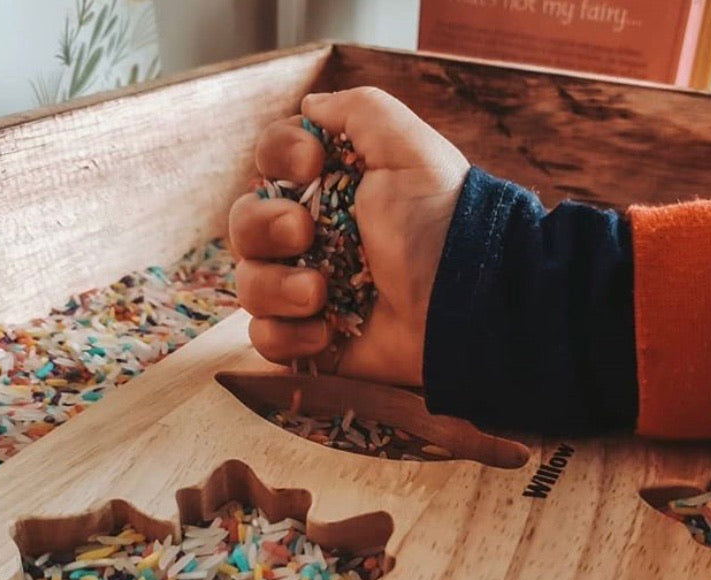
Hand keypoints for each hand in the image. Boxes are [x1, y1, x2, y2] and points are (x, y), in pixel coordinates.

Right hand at [230, 87, 468, 386]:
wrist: (466, 300)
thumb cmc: (439, 219)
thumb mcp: (406, 147)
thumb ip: (357, 111)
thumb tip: (310, 106)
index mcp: (332, 187)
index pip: (269, 161)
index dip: (277, 157)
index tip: (311, 165)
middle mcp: (314, 236)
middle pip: (245, 223)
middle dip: (264, 224)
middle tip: (304, 233)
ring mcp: (309, 291)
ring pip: (248, 284)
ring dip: (276, 286)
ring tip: (319, 294)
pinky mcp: (314, 341)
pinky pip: (266, 339)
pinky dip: (288, 336)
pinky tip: (326, 333)